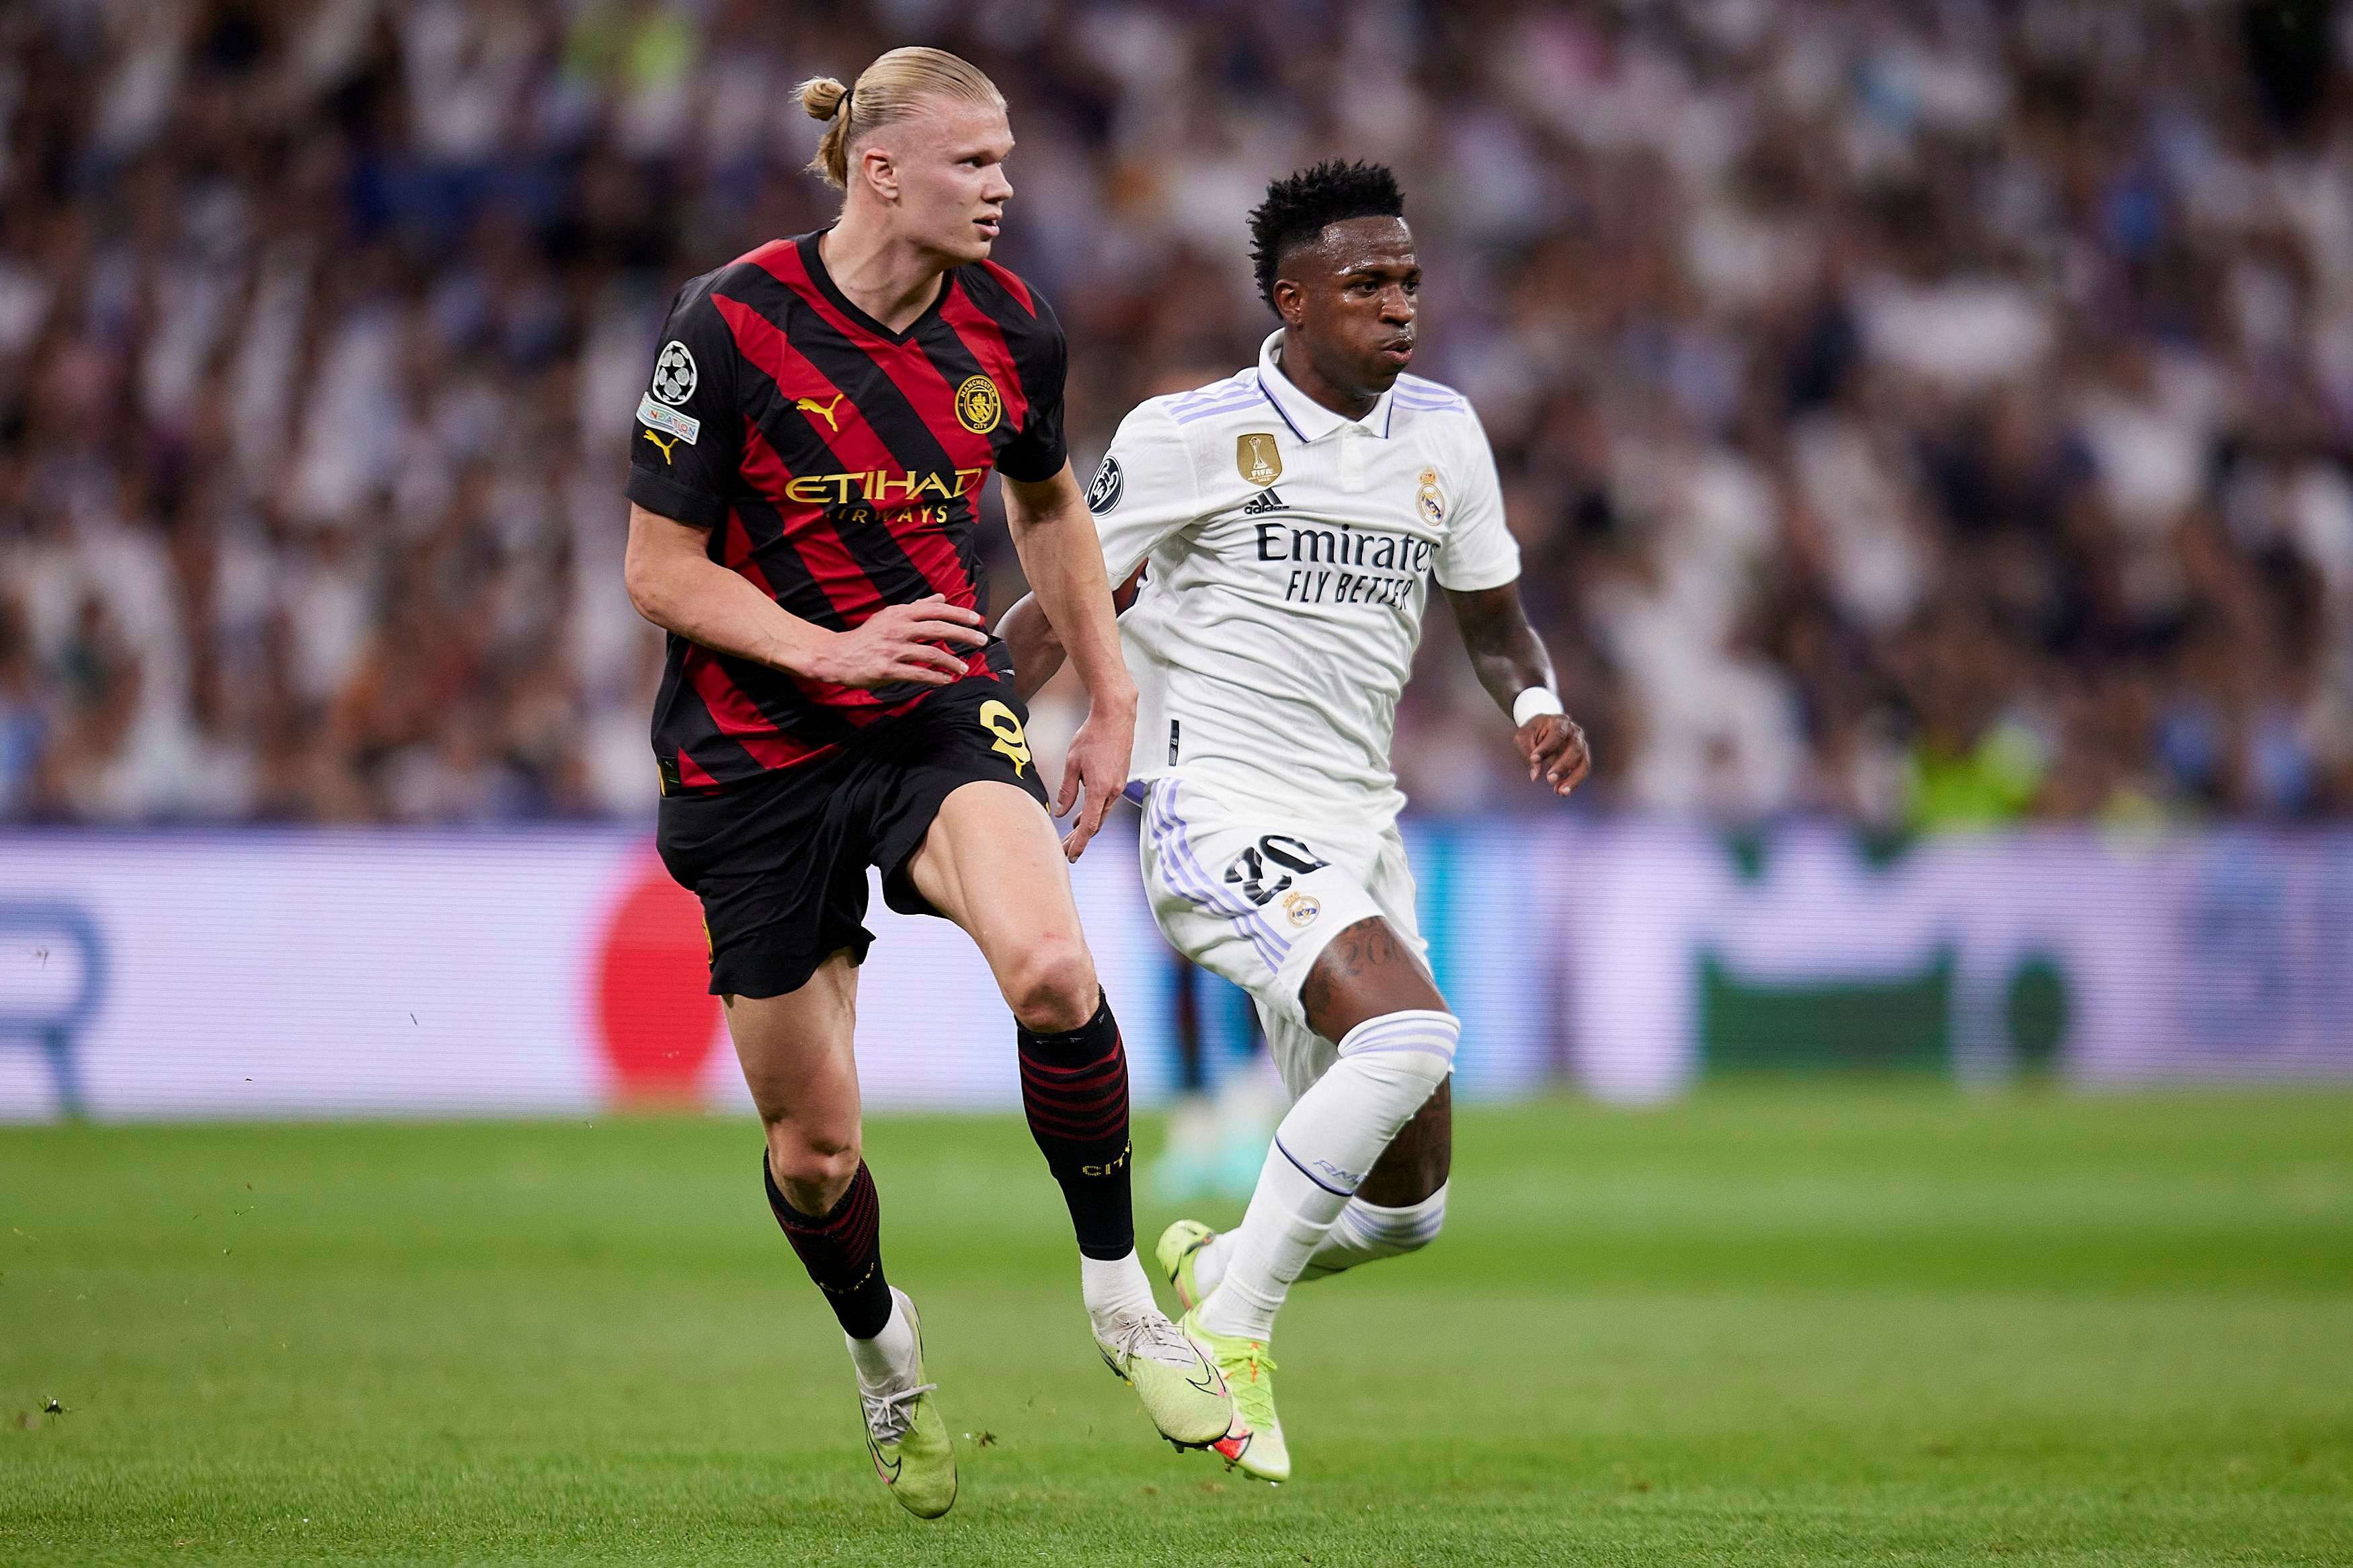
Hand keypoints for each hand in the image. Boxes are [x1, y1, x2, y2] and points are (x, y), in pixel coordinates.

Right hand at [803, 595, 986, 688]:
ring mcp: (892, 649)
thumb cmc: (866, 636)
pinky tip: (946, 681)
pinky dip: (934, 677)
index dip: (957, 613)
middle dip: (962, 634)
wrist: (836, 656)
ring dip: (951, 661)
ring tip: (964, 668)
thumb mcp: (890, 616)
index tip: (977, 620)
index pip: (934, 610)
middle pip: (937, 628)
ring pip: (929, 653)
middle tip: (981, 640)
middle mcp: (897, 628)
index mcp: (899, 614)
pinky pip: (916, 673)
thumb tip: (941, 596)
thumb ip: (917, 608)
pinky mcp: (886, 669)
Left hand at [1056, 686, 1136, 860]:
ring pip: (1102, 814)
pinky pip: (1106, 803)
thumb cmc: (1093, 736)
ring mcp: (1119, 786)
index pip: (1089, 826)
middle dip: (1080, 839)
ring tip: (1071, 836)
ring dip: (1087, 826)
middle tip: (1065, 851)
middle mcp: (1113, 791)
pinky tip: (1083, 815)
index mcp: (1100, 789)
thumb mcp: (1072, 764)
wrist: (1116, 717)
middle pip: (1096, 824)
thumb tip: (1061, 812)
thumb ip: (1066, 791)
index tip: (1071, 856)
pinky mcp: (1120, 779)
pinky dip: (1094, 813)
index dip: (1079, 844)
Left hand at [1517, 712, 1590, 797]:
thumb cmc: (1533, 732)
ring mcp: (1581, 744)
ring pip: (1584, 762)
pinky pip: (1582, 771)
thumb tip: (1535, 776)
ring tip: (1560, 792)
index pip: (1557, 734)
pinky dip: (1573, 783)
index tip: (1534, 759)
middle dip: (1563, 765)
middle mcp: (1575, 732)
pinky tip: (1561, 791)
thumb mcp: (1523, 737)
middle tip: (1549, 779)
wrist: (1543, 729)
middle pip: (1575, 748)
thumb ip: (1527, 754)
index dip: (1546, 748)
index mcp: (1560, 722)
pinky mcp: (1582, 757)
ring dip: (1573, 779)